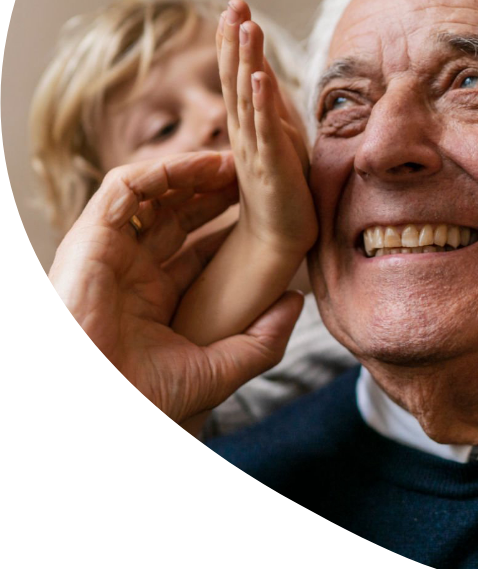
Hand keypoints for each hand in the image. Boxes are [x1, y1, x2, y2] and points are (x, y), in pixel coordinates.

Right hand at [49, 152, 303, 424]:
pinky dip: (162, 170)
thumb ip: (263, 339)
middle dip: (213, 191)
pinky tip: (203, 166)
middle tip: (252, 175)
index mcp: (155, 300)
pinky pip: (124, 189)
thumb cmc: (150, 400)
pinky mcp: (90, 239)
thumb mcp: (221, 370)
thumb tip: (297, 301)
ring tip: (235, 163)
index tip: (263, 206)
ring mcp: (109, 254)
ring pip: (150, 195)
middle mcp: (130, 273)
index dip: (228, 224)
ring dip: (192, 173)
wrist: (108, 405)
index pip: (195, 248)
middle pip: (174, 215)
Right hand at [217, 0, 316, 256]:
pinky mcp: (272, 166)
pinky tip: (258, 78)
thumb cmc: (283, 191)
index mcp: (250, 126)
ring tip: (246, 25)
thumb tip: (267, 78)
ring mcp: (256, 148)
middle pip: (236, 79)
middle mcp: (246, 133)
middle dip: (234, 40)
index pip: (239, 77)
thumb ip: (271, 111)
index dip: (235, 43)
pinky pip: (265, 131)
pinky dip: (261, 103)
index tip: (235, 8)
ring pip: (247, 98)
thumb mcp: (279, 141)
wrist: (279, 238)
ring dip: (246, 60)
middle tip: (233, 3)